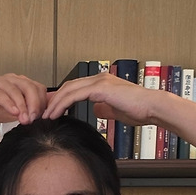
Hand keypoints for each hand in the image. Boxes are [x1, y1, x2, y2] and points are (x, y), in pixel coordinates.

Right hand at [0, 75, 48, 137]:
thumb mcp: (17, 113)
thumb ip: (30, 111)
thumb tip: (48, 113)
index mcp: (20, 83)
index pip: (39, 88)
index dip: (42, 103)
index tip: (42, 117)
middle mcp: (11, 80)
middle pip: (30, 87)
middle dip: (35, 104)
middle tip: (34, 118)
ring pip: (16, 90)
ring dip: (22, 106)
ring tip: (24, 119)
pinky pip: (1, 95)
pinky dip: (9, 104)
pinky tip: (13, 112)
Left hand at [43, 72, 162, 125]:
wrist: (153, 108)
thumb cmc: (140, 110)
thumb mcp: (116, 110)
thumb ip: (105, 108)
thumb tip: (96, 110)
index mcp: (102, 83)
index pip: (75, 88)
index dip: (61, 99)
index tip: (51, 111)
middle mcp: (99, 78)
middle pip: (68, 86)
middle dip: (53, 100)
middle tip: (42, 112)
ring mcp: (100, 81)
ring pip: (69, 89)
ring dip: (54, 103)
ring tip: (45, 116)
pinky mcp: (101, 88)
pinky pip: (75, 95)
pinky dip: (62, 104)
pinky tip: (55, 113)